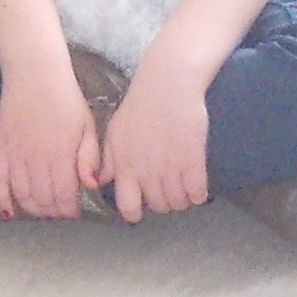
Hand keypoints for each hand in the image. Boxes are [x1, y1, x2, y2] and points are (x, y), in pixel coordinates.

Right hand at [0, 62, 103, 220]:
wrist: (35, 75)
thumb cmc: (66, 100)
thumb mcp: (88, 125)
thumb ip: (90, 157)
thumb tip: (90, 186)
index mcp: (62, 154)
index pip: (64, 196)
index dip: (69, 210)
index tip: (74, 212)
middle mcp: (37, 159)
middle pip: (43, 200)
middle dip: (53, 212)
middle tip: (59, 212)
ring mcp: (16, 155)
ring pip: (22, 195)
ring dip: (33, 209)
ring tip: (42, 210)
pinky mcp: (0, 149)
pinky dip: (2, 200)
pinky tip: (9, 212)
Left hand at [102, 62, 211, 220]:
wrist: (168, 85)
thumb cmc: (139, 106)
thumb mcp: (115, 132)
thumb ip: (106, 161)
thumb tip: (98, 183)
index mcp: (125, 166)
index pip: (127, 207)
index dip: (135, 212)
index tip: (141, 207)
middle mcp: (146, 172)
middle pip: (159, 207)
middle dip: (163, 202)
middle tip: (167, 189)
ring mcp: (170, 169)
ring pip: (178, 203)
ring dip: (182, 199)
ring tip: (183, 186)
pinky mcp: (193, 162)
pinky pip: (197, 194)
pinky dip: (198, 194)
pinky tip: (197, 186)